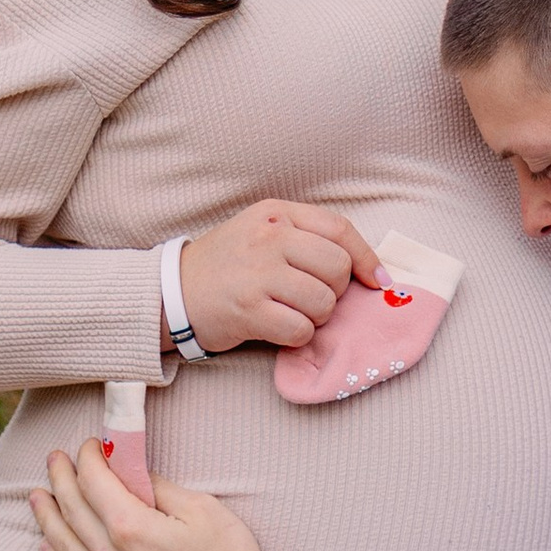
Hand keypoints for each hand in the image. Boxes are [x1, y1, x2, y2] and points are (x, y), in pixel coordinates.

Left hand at [33, 442, 293, 550]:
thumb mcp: (203, 511)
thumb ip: (160, 488)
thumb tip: (133, 475)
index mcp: (132, 528)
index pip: (94, 482)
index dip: (88, 458)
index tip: (90, 445)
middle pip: (73, 510)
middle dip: (61, 479)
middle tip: (55, 460)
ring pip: (63, 546)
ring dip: (47, 517)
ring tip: (38, 497)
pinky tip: (48, 546)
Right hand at [176, 199, 379, 354]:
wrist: (173, 291)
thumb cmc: (229, 264)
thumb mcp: (263, 232)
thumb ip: (309, 238)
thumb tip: (371, 269)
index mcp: (276, 215)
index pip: (339, 229)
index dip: (366, 258)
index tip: (377, 280)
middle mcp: (268, 238)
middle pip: (337, 268)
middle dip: (335, 291)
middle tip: (313, 298)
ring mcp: (257, 274)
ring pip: (323, 302)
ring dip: (316, 317)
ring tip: (291, 312)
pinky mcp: (248, 310)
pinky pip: (300, 329)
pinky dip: (298, 335)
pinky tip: (278, 327)